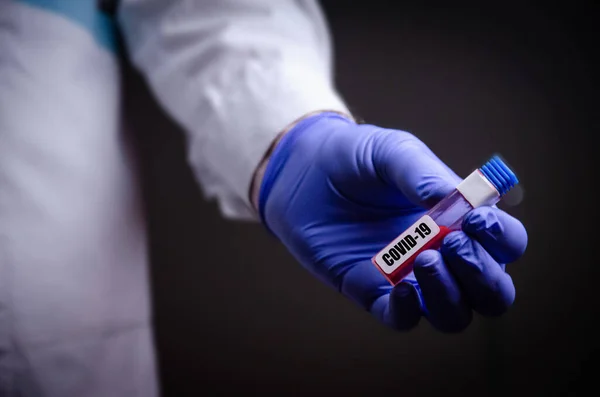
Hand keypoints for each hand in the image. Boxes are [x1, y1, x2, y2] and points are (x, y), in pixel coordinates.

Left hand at [256, 112, 526, 331]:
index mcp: (458, 219)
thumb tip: (457, 201)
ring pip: (453, 314)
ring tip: (424, 258)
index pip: (505, 243)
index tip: (476, 220)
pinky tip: (400, 288)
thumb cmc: (355, 157)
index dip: (502, 239)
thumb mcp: (393, 153)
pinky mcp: (371, 290)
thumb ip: (424, 174)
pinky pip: (402, 319)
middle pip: (491, 290)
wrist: (303, 170)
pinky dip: (409, 312)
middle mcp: (441, 253)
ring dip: (450, 296)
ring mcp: (409, 276)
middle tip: (452, 243)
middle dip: (483, 276)